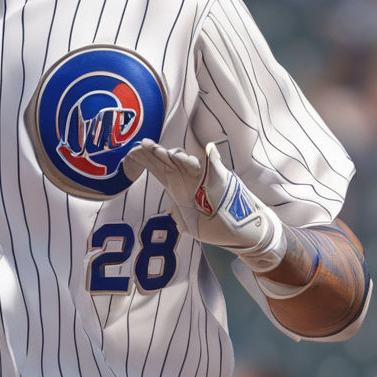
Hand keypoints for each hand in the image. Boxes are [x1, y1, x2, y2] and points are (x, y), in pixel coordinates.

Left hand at [122, 138, 285, 271]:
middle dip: (157, 153)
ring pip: (187, 163)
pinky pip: (213, 169)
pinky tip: (209, 150)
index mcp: (180, 188)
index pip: (160, 170)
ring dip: (174, 157)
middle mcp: (190, 180)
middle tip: (145, 145)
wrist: (241, 231)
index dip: (148, 160)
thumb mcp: (193, 226)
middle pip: (170, 162)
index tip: (135, 152)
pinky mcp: (221, 181)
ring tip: (161, 151)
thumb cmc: (217, 228)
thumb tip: (174, 213)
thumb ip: (182, 219)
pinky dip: (211, 160)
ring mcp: (205, 178)